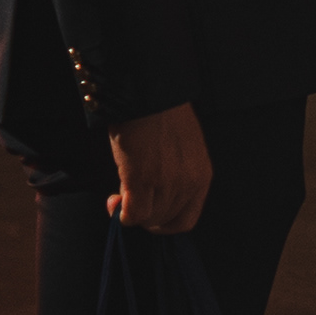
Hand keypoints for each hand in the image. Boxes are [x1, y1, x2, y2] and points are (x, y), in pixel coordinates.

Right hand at [104, 102, 212, 233]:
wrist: (148, 92)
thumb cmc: (161, 114)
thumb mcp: (183, 149)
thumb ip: (176, 173)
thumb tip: (156, 193)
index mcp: (202, 176)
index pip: (186, 219)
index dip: (164, 223)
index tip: (148, 212)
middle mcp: (188, 183)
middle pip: (164, 221)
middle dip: (144, 217)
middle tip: (127, 202)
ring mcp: (167, 183)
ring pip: (147, 219)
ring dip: (130, 213)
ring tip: (118, 197)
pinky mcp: (142, 179)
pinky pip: (132, 214)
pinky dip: (121, 213)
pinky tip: (113, 202)